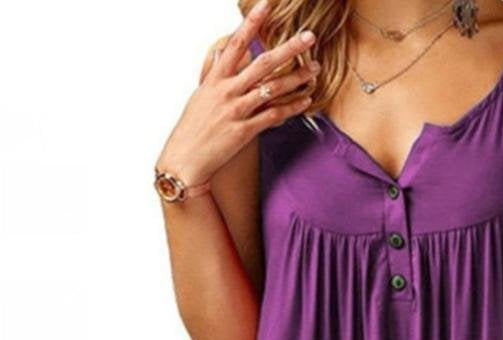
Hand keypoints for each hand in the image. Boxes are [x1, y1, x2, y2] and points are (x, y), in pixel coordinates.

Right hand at [156, 0, 319, 186]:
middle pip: (263, 63)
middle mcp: (227, 91)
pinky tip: (305, 100)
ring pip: (273, 88)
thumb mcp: (201, 95)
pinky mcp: (245, 131)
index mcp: (215, 79)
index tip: (266, 5)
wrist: (185, 159)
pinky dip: (292, 107)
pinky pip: (274, 115)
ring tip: (315, 69)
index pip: (236, 44)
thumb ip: (215, 73)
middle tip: (309, 36)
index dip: (252, 23)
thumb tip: (221, 53)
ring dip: (297, 78)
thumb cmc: (192, 129)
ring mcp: (236, 110)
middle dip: (288, 48)